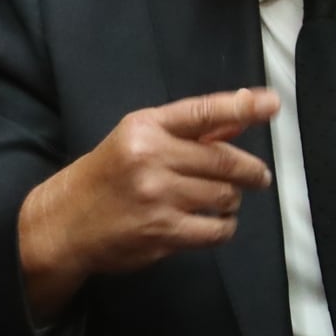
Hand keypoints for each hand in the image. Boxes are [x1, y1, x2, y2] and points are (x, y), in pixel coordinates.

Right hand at [18, 87, 279, 320]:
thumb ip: (186, 132)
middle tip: (258, 176)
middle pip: (225, 161)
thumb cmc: (106, 176)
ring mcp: (158, 197)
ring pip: (225, 196)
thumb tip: (238, 120)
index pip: (202, 113)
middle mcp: (151, 158)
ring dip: (232, 200)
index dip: (241, 107)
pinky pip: (216, 229)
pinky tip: (214, 222)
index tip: (271, 103)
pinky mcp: (163, 233)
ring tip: (222, 200)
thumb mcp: (136, 140)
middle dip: (250, 170)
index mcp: (144, 128)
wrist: (64, 223)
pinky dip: (224, 226)